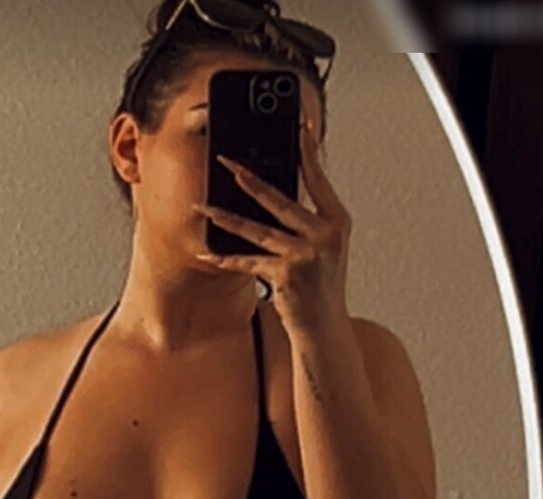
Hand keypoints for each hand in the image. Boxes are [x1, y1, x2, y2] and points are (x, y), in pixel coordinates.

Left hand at [192, 119, 351, 335]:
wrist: (324, 327)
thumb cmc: (321, 287)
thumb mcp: (323, 249)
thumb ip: (307, 222)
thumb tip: (277, 194)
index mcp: (338, 222)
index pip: (318, 180)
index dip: (307, 153)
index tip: (297, 128)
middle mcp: (324, 235)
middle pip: (280, 200)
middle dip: (250, 179)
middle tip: (228, 161)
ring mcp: (305, 255)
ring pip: (257, 230)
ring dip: (226, 219)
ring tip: (204, 206)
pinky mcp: (285, 275)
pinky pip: (249, 262)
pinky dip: (226, 261)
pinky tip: (207, 255)